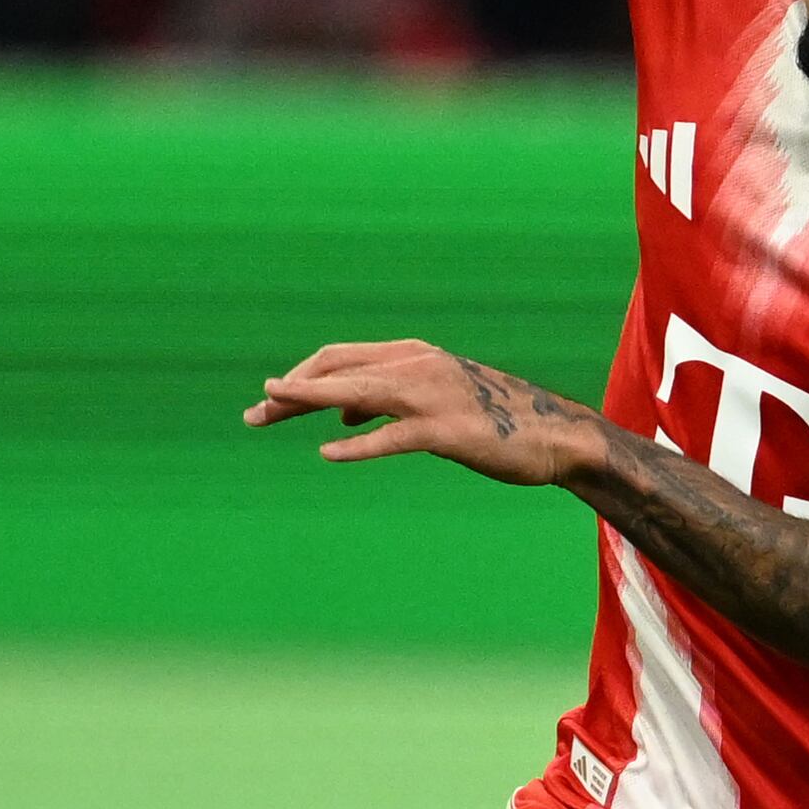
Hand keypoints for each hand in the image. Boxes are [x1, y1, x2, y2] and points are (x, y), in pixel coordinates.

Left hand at [250, 339, 596, 488]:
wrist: (554, 437)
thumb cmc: (492, 421)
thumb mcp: (433, 400)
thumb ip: (385, 401)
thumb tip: (337, 417)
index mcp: (412, 355)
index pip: (339, 358)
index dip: (300, 378)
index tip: (271, 401)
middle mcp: (417, 366)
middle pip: (338, 371)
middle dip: (292, 392)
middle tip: (254, 414)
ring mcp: (433, 396)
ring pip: (357, 393)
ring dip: (307, 400)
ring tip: (269, 411)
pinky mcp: (449, 431)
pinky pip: (395, 436)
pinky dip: (360, 444)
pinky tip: (329, 453)